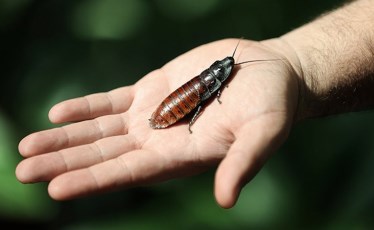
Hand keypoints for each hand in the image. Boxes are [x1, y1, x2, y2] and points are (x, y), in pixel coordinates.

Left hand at [16, 38, 299, 207]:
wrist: (269, 73)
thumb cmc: (273, 105)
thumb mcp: (264, 133)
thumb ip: (243, 163)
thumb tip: (226, 200)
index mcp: (183, 155)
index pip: (131, 172)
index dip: (95, 180)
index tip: (56, 188)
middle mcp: (161, 140)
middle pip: (105, 155)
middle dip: (65, 162)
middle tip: (23, 171)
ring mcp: (154, 114)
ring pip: (101, 130)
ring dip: (66, 137)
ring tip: (28, 146)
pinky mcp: (153, 89)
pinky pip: (112, 101)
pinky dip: (86, 107)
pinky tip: (59, 113)